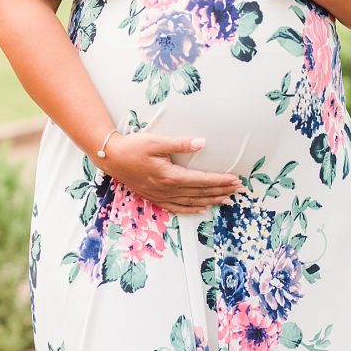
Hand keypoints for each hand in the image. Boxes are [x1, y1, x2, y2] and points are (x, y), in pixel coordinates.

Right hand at [95, 132, 244, 213]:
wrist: (111, 157)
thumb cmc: (133, 147)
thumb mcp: (156, 142)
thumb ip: (180, 144)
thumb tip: (202, 143)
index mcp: (170, 176)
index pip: (202, 180)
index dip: (220, 180)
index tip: (236, 180)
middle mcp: (167, 189)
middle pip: (200, 193)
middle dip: (221, 191)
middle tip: (238, 190)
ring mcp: (160, 195)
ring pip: (191, 201)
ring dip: (211, 201)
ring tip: (227, 200)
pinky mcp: (154, 197)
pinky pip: (177, 207)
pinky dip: (191, 209)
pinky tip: (201, 209)